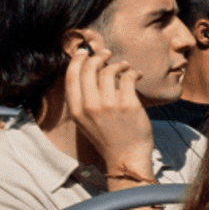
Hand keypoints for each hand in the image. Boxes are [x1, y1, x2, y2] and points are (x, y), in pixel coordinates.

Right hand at [65, 31, 154, 179]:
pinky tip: (136, 75)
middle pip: (90, 69)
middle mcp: (90, 106)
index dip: (77, 60)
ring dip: (118, 63)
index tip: (85, 52)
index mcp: (77, 110)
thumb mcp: (85, 121)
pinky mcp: (129, 105)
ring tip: (125, 66)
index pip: (71, 76)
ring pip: (110, 71)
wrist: (126, 157)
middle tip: (107, 54)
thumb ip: (83, 100)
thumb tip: (87, 71)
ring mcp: (110, 105)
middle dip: (98, 56)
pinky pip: (128, 78)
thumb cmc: (108, 137)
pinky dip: (133, 72)